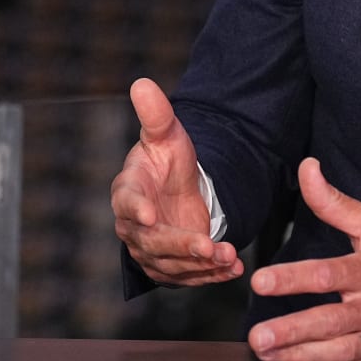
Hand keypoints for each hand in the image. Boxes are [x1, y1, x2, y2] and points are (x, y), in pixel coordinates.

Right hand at [111, 77, 242, 284]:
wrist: (179, 190)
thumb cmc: (167, 160)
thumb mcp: (167, 135)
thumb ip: (156, 114)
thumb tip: (142, 83)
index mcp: (127, 191)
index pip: (127, 202)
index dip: (137, 210)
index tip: (150, 215)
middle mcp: (134, 226)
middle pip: (151, 242)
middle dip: (180, 245)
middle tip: (207, 245)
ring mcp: (151, 251)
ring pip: (172, 264)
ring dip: (201, 264)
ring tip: (229, 257)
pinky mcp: (170, 267)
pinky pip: (189, 277)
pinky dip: (211, 276)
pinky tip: (232, 269)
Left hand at [247, 158, 360, 360]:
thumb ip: (335, 203)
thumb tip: (307, 169)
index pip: (328, 275)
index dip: (293, 279)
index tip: (261, 281)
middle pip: (331, 322)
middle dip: (291, 331)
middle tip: (258, 336)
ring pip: (339, 352)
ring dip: (300, 356)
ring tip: (267, 354)